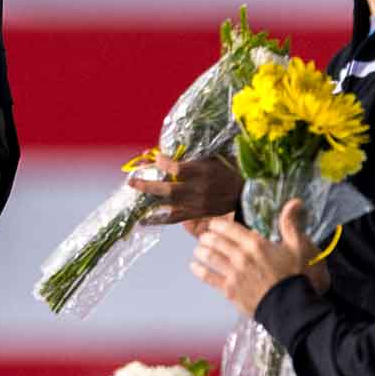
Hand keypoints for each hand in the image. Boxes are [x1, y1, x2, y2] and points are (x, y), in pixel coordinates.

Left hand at [128, 155, 242, 224]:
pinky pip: (174, 219)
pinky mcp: (196, 214)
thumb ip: (192, 158)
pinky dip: (158, 219)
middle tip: (132, 181)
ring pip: (169, 205)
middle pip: (168, 189)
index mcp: (202, 172)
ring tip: (133, 200)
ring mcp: (196, 204)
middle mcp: (198, 190)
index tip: (156, 156)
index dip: (164, 162)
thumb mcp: (212, 158)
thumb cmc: (226, 170)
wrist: (243, 193)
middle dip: (148, 185)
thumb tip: (167, 155)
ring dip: (149, 202)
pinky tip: (144, 221)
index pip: (178, 169)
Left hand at [189, 199, 316, 315]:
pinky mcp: (229, 290)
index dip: (217, 224)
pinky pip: (208, 277)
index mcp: (255, 243)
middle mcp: (241, 256)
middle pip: (215, 241)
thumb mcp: (296, 247)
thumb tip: (295, 201)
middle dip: (207, 237)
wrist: (289, 306)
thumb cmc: (293, 276)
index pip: (228, 227)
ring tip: (198, 249)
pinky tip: (193, 266)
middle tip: (205, 237)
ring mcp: (233, 273)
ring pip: (209, 257)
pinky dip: (198, 270)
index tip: (213, 224)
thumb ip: (290, 223)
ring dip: (201, 251)